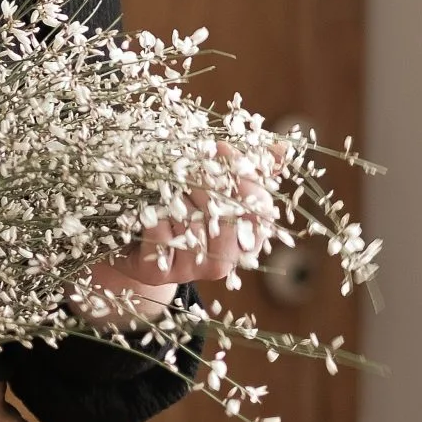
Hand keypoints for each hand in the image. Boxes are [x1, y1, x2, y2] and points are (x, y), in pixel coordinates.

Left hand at [82, 158, 279, 317]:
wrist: (137, 247)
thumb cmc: (184, 211)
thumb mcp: (218, 190)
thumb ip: (249, 171)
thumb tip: (283, 149)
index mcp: (247, 242)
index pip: (260, 211)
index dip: (242, 177)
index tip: (221, 148)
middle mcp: (224, 263)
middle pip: (227, 218)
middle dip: (206, 184)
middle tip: (187, 163)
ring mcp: (191, 271)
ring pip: (193, 225)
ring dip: (177, 197)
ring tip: (166, 184)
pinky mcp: (158, 273)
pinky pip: (162, 235)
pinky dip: (155, 215)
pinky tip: (149, 208)